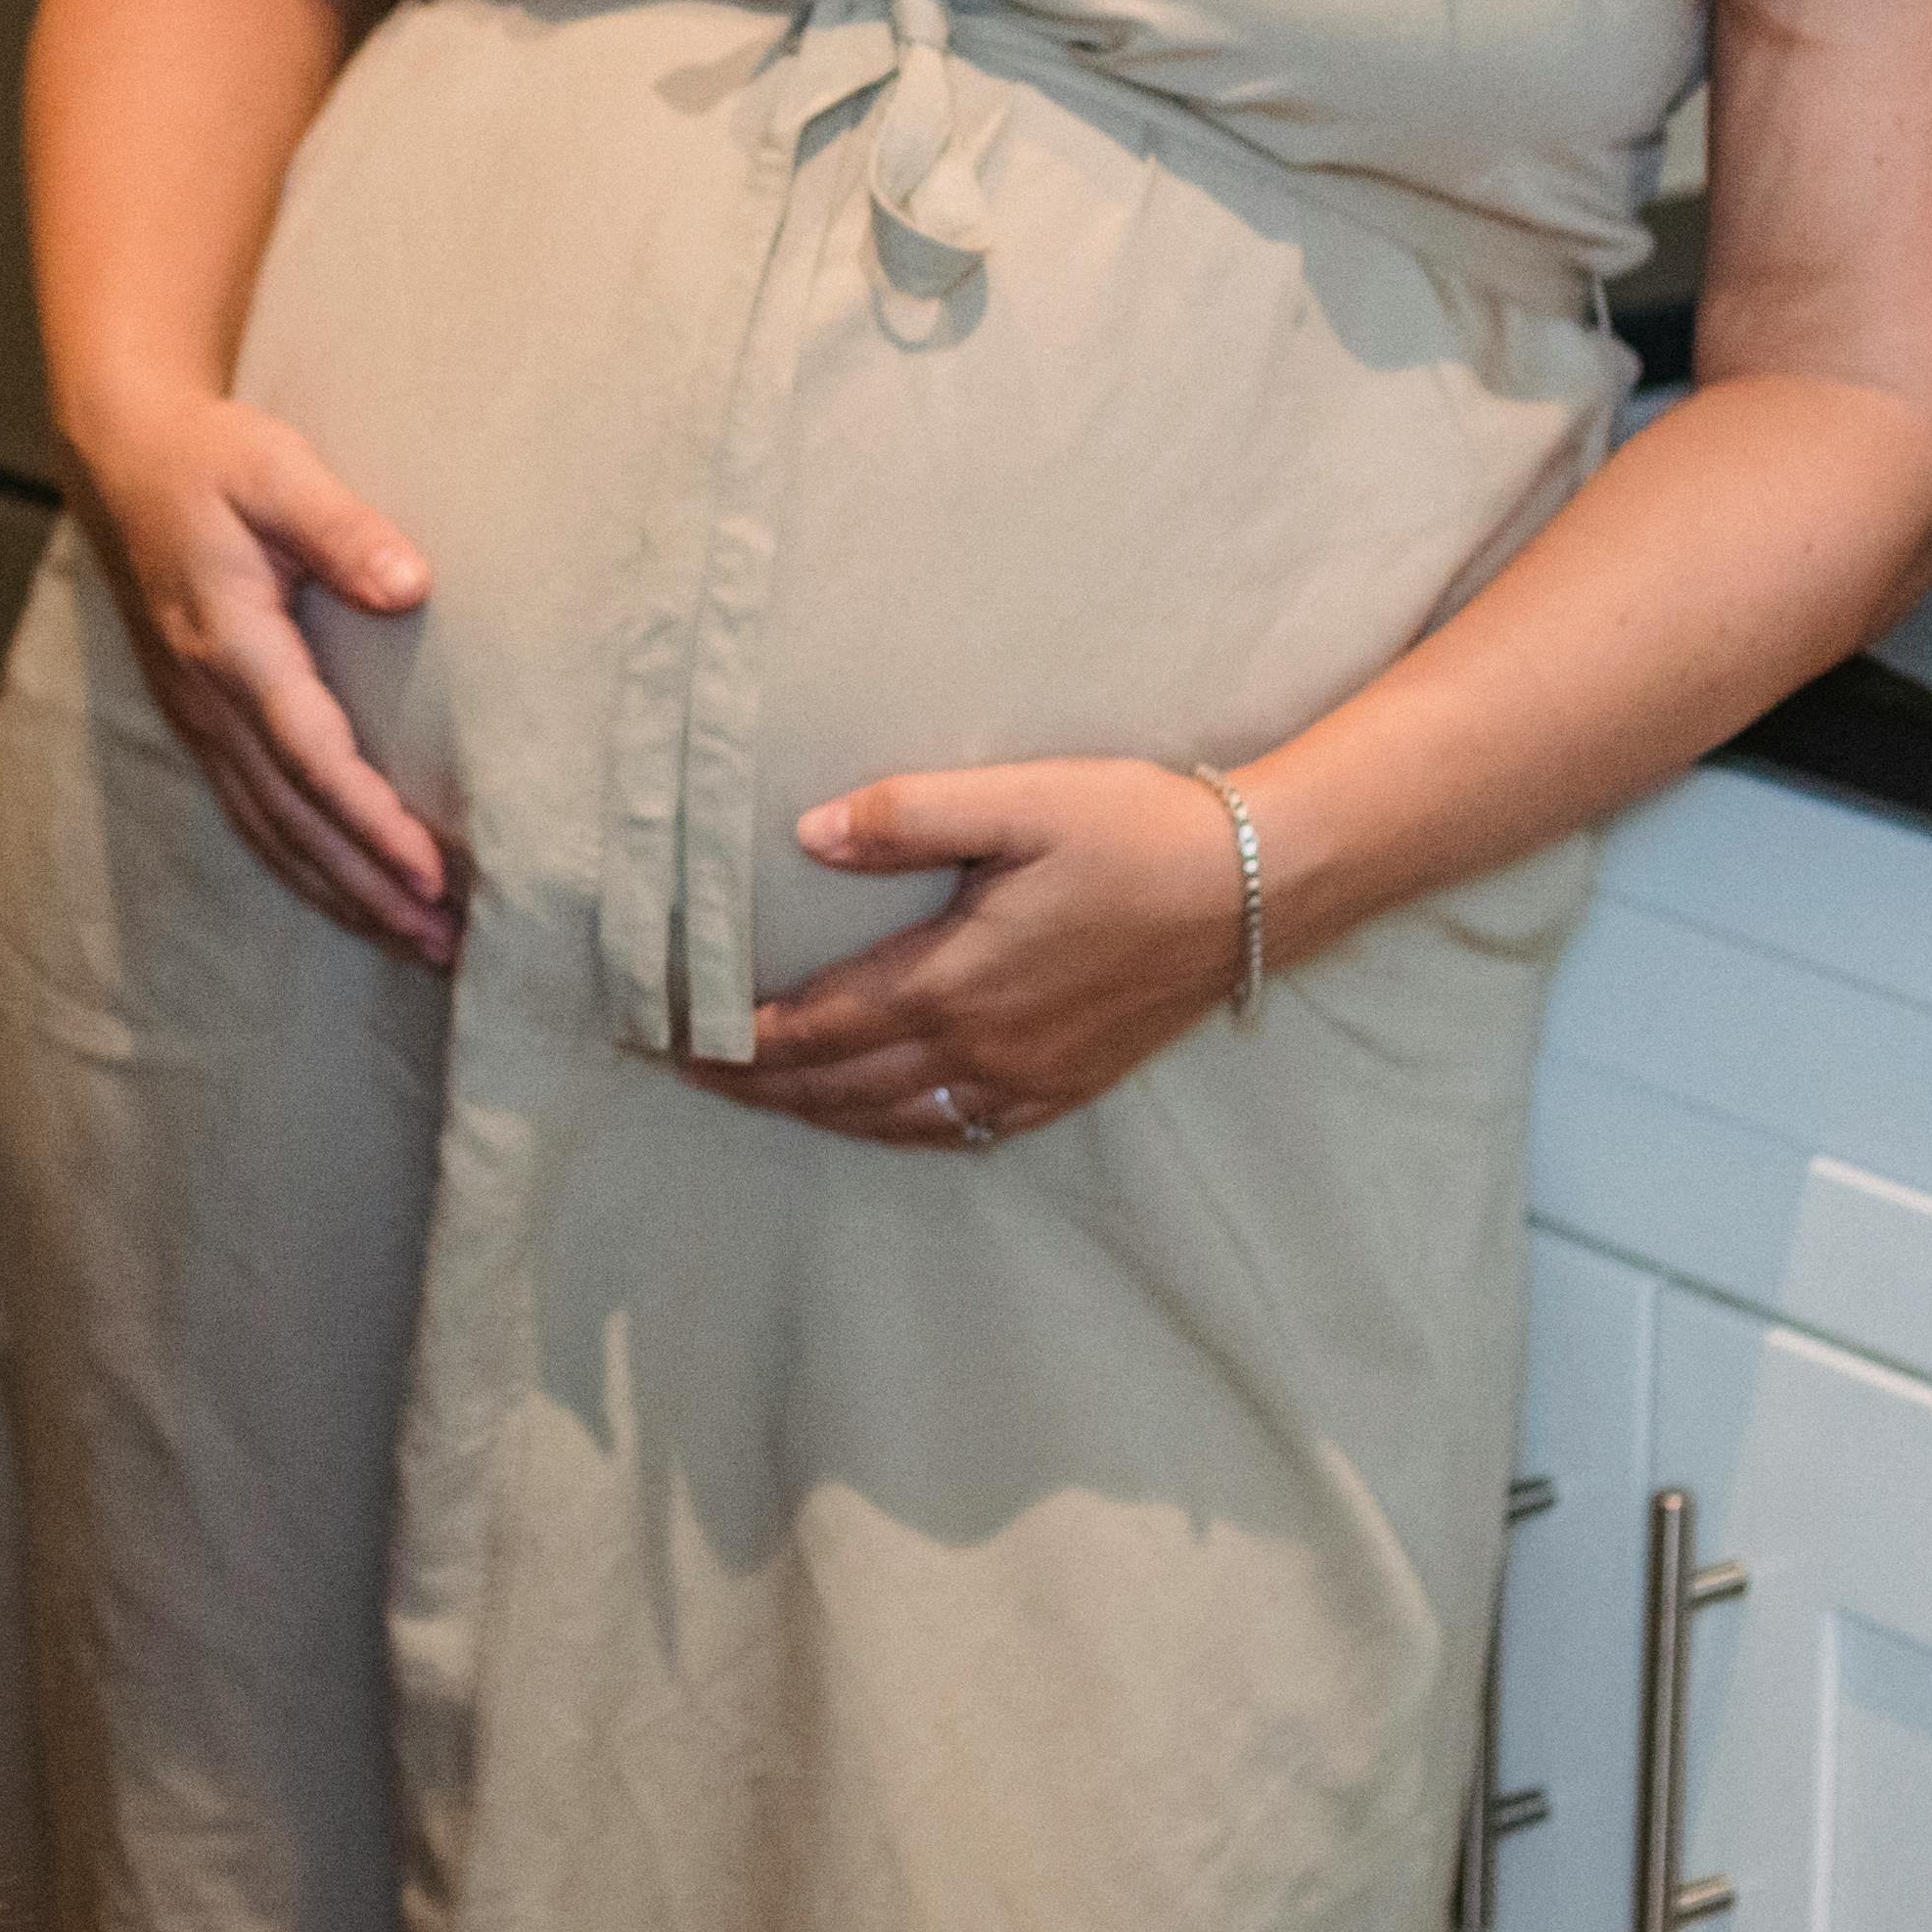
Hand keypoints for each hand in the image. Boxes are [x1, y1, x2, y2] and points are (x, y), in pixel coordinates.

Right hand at [69, 393, 458, 960]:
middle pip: (295, 821)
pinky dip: (302, 866)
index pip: (312, 758)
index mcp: (233, 647)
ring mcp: (197, 718)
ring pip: (270, 832)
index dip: (373, 824)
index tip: (433, 876)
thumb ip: (344, 528)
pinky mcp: (199, 721)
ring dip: (341, 893)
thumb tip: (411, 585)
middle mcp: (210, 700)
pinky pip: (251, 814)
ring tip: (412, 941)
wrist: (123, 459)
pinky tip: (345, 894)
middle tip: (445, 944)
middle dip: (369, 890)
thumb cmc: (211, 461)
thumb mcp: (277, 471)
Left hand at [680, 759, 1247, 1143]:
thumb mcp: (1020, 801)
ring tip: (758, 1093)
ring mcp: (1029, 1079)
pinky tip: (877, 1116)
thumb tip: (809, 835)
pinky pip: (961, 1130)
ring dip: (817, 1111)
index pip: (813, 1029)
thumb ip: (910, 816)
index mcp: (954, 982)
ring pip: (893, 1117)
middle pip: (839, 1086)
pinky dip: (897, 1128)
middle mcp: (982, 1049)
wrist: (1261, 886)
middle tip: (687, 1071)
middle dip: (755, 1084)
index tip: (671, 1037)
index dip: (735, 1040)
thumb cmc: (1137, 830)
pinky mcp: (1070, 1086)